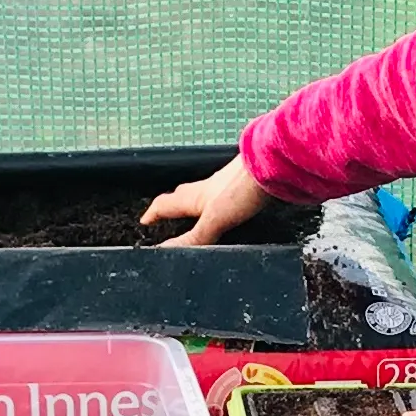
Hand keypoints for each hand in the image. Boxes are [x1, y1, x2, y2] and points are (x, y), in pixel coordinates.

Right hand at [144, 157, 270, 246]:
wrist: (271, 165)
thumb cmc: (241, 190)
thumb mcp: (214, 219)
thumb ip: (194, 237)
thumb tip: (166, 251)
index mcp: (194, 197)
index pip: (165, 204)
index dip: (153, 214)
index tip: (144, 221)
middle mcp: (206, 189)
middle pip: (181, 197)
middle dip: (171, 206)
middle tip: (164, 215)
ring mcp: (224, 185)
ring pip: (201, 194)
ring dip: (193, 203)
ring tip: (193, 214)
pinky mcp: (241, 185)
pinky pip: (220, 195)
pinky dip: (215, 202)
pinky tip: (226, 207)